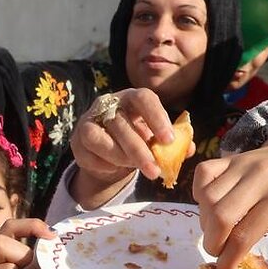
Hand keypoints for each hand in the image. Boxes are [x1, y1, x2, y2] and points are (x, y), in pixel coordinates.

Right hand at [68, 88, 173, 206]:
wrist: (110, 153)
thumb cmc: (138, 140)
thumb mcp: (156, 140)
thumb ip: (173, 144)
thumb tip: (188, 149)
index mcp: (133, 97)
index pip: (144, 99)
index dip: (157, 117)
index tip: (169, 141)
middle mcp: (109, 103)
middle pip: (122, 123)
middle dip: (140, 150)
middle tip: (154, 171)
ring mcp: (91, 119)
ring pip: (101, 137)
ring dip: (120, 157)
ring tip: (135, 169)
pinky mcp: (79, 137)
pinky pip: (90, 151)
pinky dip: (105, 163)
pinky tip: (115, 167)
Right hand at [194, 133, 267, 268]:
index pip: (244, 234)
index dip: (229, 259)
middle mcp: (259, 178)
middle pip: (221, 216)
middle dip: (213, 243)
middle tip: (219, 252)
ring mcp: (242, 164)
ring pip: (208, 197)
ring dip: (205, 222)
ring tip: (217, 232)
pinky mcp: (229, 157)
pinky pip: (203, 175)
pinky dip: (200, 195)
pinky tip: (212, 208)